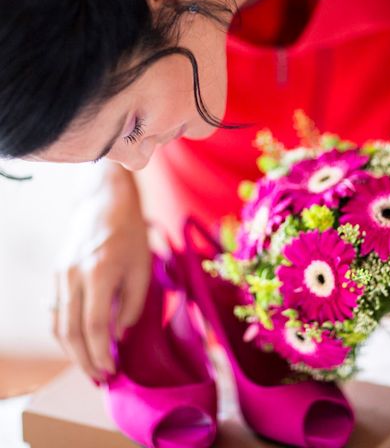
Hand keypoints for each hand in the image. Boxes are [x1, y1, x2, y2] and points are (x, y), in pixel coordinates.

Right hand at [52, 167, 149, 382]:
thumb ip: (133, 304)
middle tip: (99, 379)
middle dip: (84, 361)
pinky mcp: (56, 273)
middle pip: (70, 332)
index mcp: (99, 273)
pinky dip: (65, 332)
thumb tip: (120, 335)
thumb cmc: (130, 234)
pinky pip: (56, 311)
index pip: (93, 326)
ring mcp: (60, 275)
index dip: (101, 353)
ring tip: (89, 367)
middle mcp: (73, 276)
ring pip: (58, 324)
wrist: (104, 202)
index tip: (112, 371)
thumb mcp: (143, 267)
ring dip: (71, 351)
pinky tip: (78, 344)